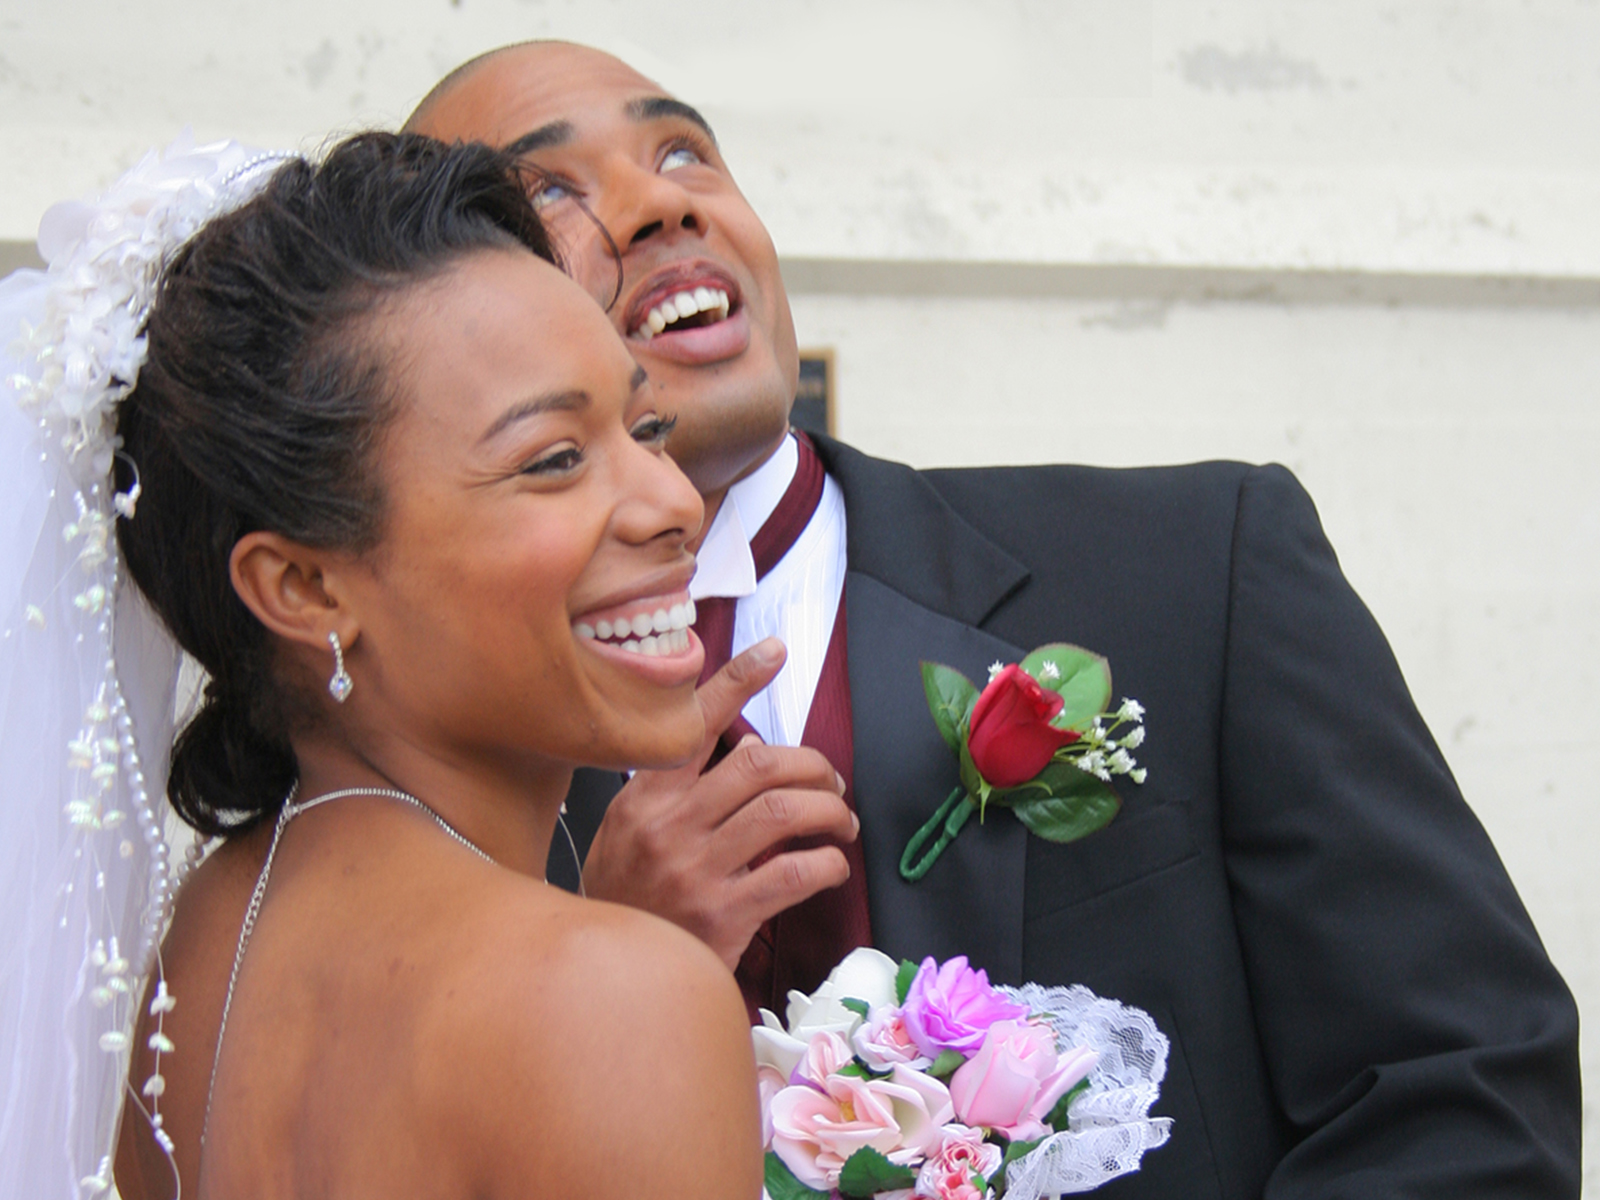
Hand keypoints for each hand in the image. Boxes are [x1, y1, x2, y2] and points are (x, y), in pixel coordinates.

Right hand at [581, 637, 858, 968]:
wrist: (605, 979)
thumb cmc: (629, 897)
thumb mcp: (631, 830)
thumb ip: (682, 791)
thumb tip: (748, 755)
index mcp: (647, 795)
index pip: (695, 723)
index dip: (738, 681)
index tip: (773, 652)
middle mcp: (669, 824)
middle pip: (759, 764)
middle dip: (813, 764)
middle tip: (833, 781)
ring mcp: (696, 869)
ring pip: (782, 812)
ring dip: (828, 810)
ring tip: (841, 822)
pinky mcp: (723, 914)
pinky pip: (793, 874)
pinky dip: (826, 864)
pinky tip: (832, 867)